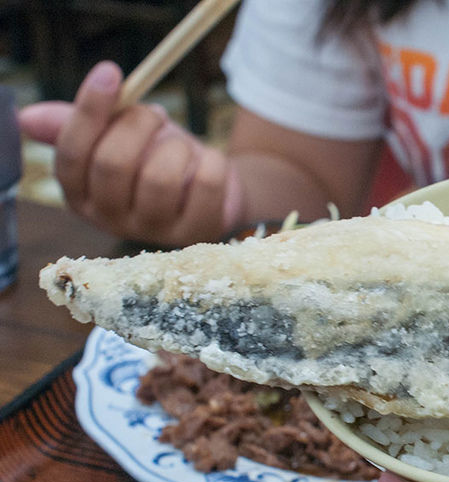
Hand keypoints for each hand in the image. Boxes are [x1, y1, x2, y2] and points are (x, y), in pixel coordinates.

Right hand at [18, 61, 242, 245]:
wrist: (212, 185)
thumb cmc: (156, 155)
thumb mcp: (116, 134)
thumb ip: (76, 124)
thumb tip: (27, 118)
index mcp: (81, 194)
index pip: (71, 155)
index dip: (89, 111)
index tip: (110, 72)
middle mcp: (110, 219)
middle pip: (113, 165)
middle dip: (138, 124)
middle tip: (155, 113)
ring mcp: (154, 231)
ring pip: (160, 177)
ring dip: (176, 145)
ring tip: (180, 146)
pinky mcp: (195, 233)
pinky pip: (205, 183)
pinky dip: (211, 160)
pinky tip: (206, 164)